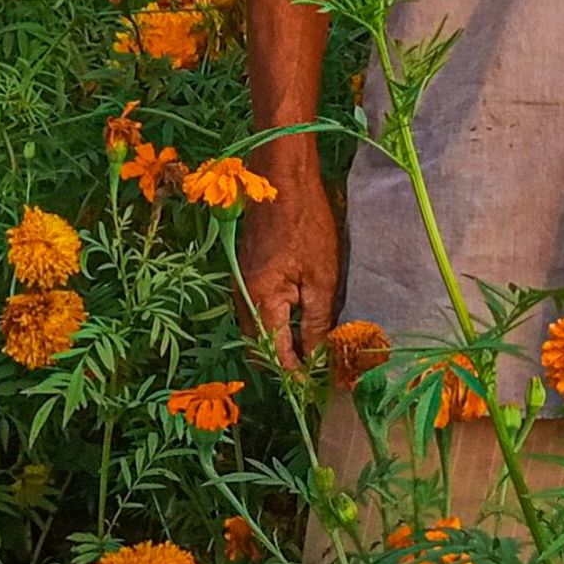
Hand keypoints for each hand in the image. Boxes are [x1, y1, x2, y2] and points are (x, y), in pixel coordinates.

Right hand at [237, 142, 339, 372]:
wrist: (281, 176)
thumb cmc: (306, 222)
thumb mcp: (321, 276)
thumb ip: (317, 323)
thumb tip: (318, 361)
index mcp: (259, 304)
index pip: (275, 357)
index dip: (298, 376)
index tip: (322, 387)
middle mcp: (242, 300)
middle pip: (262, 349)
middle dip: (289, 364)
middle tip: (322, 372)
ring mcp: (241, 286)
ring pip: (260, 331)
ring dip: (284, 345)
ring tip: (317, 352)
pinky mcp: (247, 274)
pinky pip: (260, 311)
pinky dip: (279, 324)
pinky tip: (303, 323)